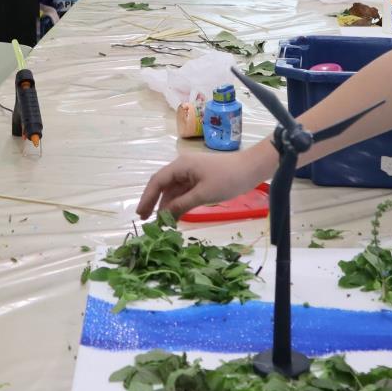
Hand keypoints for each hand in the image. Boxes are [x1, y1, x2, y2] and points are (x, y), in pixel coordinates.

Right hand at [137, 149, 271, 219]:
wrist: (251, 169)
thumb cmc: (228, 179)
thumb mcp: (204, 194)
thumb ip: (182, 204)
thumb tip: (164, 216)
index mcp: (180, 166)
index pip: (157, 181)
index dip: (147, 198)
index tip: (140, 214)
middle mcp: (182, 167)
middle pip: (163, 186)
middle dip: (155, 203)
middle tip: (146, 222)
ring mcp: (191, 173)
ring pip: (173, 191)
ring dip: (167, 206)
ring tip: (162, 224)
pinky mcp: (199, 179)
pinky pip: (183, 192)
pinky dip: (178, 204)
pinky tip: (176, 217)